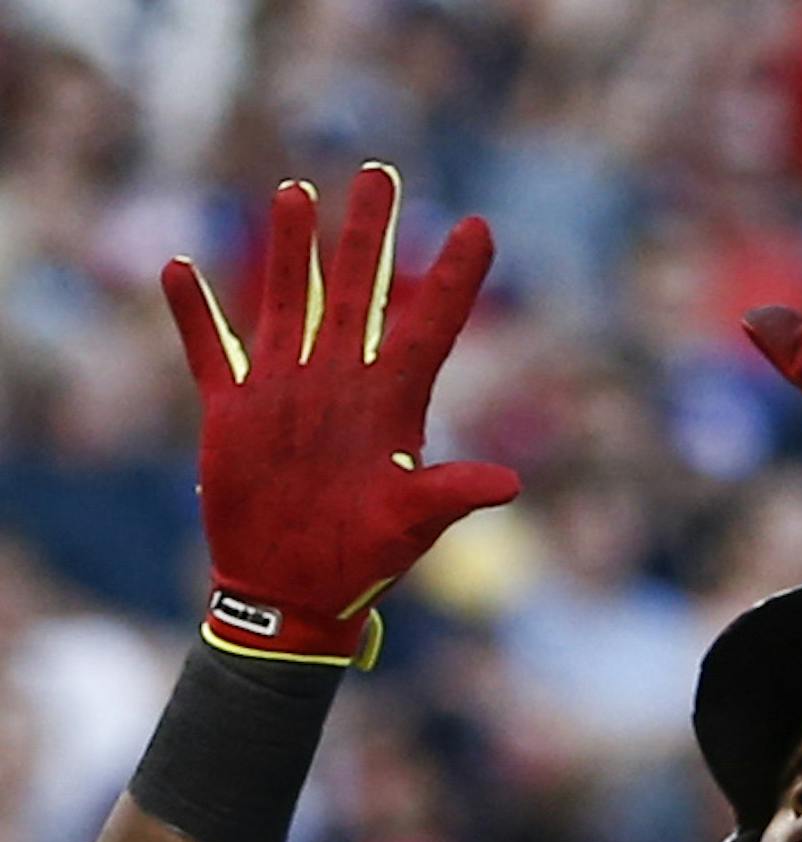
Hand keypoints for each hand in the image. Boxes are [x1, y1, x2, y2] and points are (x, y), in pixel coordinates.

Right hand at [162, 164, 519, 666]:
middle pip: (359, 291)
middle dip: (370, 234)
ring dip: (291, 250)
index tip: (481, 226)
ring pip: (289, 301)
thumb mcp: (410, 527)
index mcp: (391, 403)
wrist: (292, 595)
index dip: (456, 279)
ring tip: (296, 192)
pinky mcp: (234, 412)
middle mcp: (341, 382)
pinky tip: (180, 268)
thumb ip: (450, 495)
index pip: (430, 326)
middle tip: (381, 174)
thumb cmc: (360, 563)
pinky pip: (212, 351)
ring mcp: (285, 391)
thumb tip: (509, 486)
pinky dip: (195, 315)